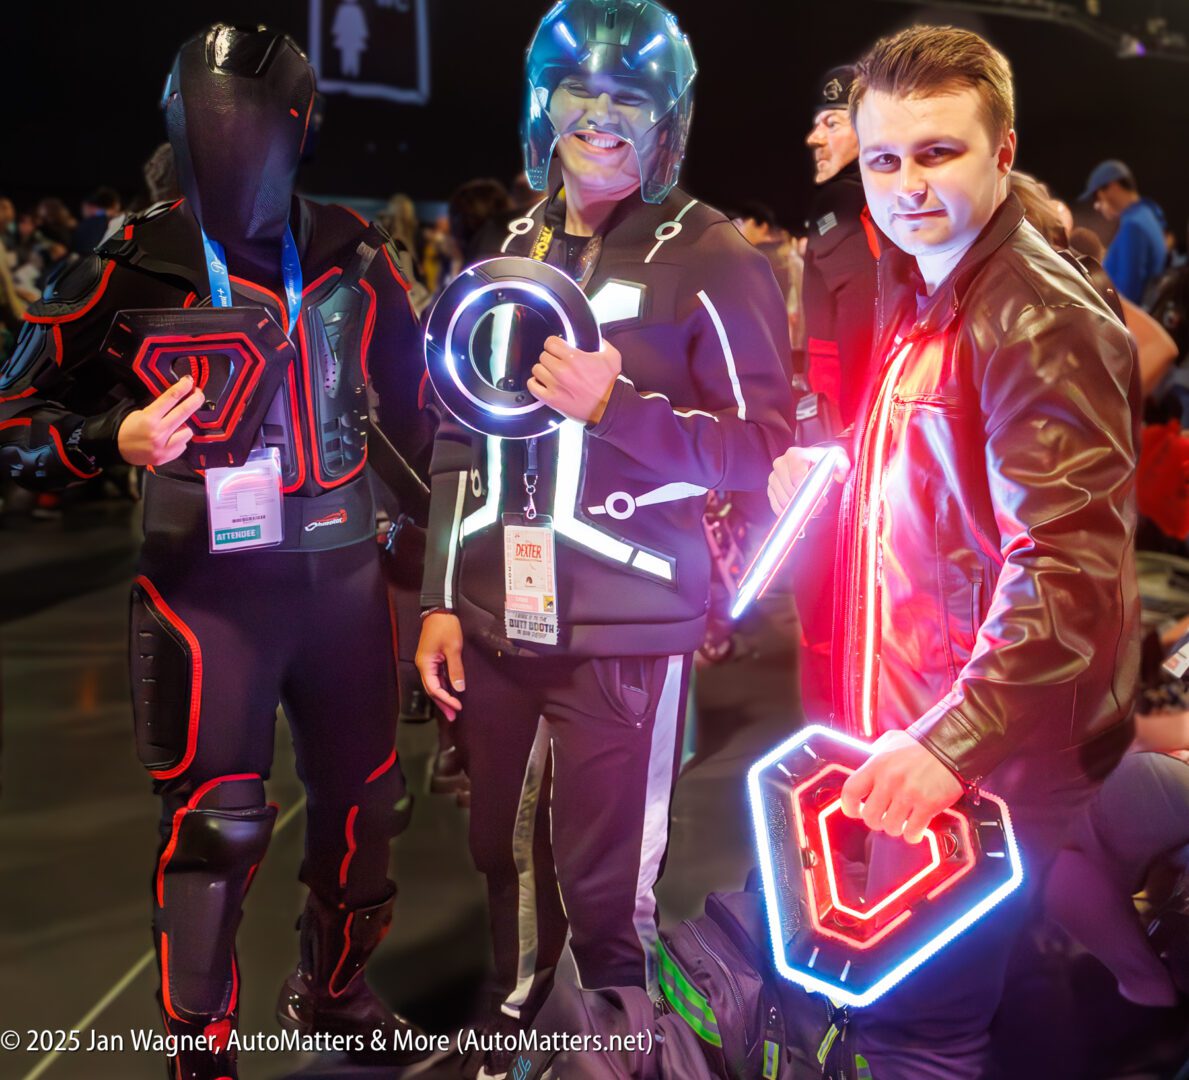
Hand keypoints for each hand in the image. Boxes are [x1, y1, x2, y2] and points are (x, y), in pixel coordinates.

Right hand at [117, 375, 204, 465]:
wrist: (119, 450)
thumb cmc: (129, 429)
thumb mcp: (140, 413)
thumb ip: (159, 408)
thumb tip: (180, 400)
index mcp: (149, 418)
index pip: (171, 398)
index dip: (183, 387)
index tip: (189, 381)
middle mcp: (158, 431)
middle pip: (184, 411)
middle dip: (196, 400)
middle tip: (199, 394)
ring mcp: (164, 446)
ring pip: (188, 431)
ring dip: (185, 427)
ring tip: (176, 427)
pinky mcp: (168, 456)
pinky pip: (183, 445)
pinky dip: (179, 440)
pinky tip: (170, 439)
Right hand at [415, 612, 465, 720]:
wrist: (439, 610)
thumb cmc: (445, 627)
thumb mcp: (453, 648)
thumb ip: (455, 669)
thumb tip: (459, 688)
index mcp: (425, 664)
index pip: (434, 688)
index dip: (446, 699)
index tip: (458, 706)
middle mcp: (424, 665)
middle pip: (432, 689)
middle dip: (442, 703)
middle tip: (453, 716)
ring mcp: (427, 662)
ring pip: (434, 684)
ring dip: (443, 696)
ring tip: (452, 709)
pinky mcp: (432, 659)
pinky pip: (437, 676)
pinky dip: (444, 686)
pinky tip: (451, 693)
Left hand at [528, 335, 621, 424]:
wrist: (611, 407)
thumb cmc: (611, 384)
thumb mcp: (612, 356)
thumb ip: (602, 342)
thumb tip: (594, 337)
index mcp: (574, 357)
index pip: (550, 342)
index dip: (554, 344)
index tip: (557, 348)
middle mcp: (562, 371)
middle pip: (543, 356)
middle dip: (550, 357)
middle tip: (557, 362)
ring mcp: (555, 386)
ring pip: (536, 370)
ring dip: (543, 370)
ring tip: (551, 374)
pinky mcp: (552, 400)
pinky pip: (532, 386)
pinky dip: (535, 383)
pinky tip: (543, 383)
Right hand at [767, 445, 848, 515]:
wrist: (813, 462)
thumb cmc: (824, 462)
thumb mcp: (838, 460)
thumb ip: (842, 466)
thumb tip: (839, 477)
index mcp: (794, 455)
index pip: (797, 478)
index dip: (810, 493)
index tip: (822, 500)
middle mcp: (780, 464)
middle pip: (790, 490)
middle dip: (805, 502)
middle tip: (819, 506)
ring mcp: (774, 477)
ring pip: (783, 500)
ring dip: (797, 509)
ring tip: (811, 508)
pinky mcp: (771, 489)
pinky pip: (776, 506)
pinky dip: (788, 512)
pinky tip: (799, 511)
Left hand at [840, 729, 964, 843]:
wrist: (950, 746)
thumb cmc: (921, 744)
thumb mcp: (893, 741)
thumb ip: (877, 751)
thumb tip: (865, 759)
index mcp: (877, 765)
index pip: (851, 791)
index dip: (849, 806)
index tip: (854, 811)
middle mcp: (890, 781)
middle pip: (870, 816)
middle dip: (876, 821)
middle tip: (883, 818)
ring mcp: (908, 794)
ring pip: (891, 827)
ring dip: (895, 828)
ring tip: (901, 821)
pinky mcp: (928, 805)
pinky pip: (912, 831)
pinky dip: (912, 835)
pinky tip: (915, 829)